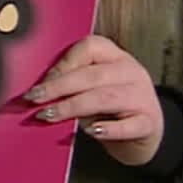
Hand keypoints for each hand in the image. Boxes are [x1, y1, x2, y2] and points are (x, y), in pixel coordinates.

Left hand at [22, 35, 163, 165]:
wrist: (147, 136)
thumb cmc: (112, 110)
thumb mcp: (93, 90)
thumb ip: (72, 86)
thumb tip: (37, 90)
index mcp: (116, 58)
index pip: (91, 47)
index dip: (64, 62)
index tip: (41, 80)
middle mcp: (132, 72)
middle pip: (93, 75)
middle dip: (59, 86)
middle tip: (34, 99)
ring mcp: (143, 97)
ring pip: (106, 97)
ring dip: (73, 106)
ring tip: (50, 116)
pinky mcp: (148, 124)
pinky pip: (129, 126)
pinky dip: (109, 129)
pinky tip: (91, 132)